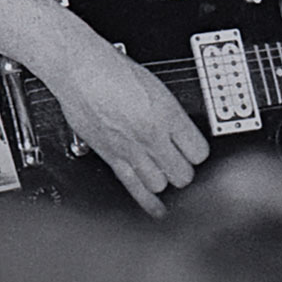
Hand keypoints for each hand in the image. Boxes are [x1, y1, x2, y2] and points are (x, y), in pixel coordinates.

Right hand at [47, 44, 210, 217]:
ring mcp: (130, 149)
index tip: (197, 152)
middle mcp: (151, 135)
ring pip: (160, 185)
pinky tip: (157, 211)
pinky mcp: (111, 157)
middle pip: (182, 174)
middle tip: (182, 165)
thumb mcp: (156, 86)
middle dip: (185, 172)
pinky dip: (147, 202)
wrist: (81, 70)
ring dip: (164, 182)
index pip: (198, 151)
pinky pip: (133, 187)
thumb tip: (180, 131)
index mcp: (167, 114)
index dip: (199, 154)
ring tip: (165, 176)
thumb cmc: (114, 70)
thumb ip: (169, 113)